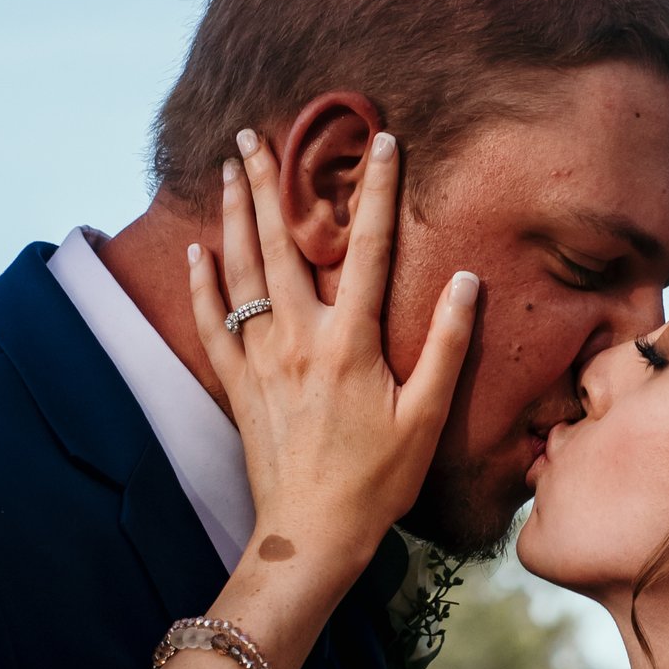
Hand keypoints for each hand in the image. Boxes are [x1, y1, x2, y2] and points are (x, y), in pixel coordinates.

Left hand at [190, 127, 476, 589]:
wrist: (311, 534)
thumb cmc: (376, 481)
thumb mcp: (426, 416)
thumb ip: (448, 346)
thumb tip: (469, 282)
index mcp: (350, 341)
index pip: (369, 247)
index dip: (378, 189)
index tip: (383, 140)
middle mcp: (299, 339)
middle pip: (281, 243)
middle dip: (268, 182)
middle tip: (253, 133)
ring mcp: (261, 360)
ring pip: (241, 271)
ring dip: (234, 215)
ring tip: (229, 169)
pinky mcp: (237, 385)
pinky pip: (213, 323)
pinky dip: (204, 284)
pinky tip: (198, 251)